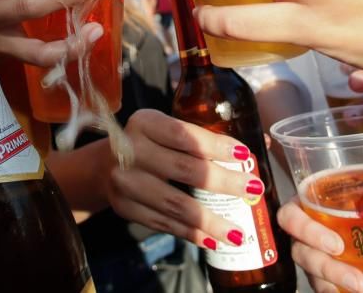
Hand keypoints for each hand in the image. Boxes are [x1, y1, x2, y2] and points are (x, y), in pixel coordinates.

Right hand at [104, 110, 266, 251]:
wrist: (102, 165)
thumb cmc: (148, 143)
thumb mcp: (165, 128)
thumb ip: (203, 136)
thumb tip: (260, 142)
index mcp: (145, 123)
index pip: (184, 135)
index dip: (216, 145)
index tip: (245, 155)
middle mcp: (131, 150)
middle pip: (185, 169)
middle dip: (225, 182)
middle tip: (253, 190)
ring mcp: (125, 182)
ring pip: (176, 204)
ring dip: (211, 221)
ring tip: (238, 232)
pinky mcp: (125, 208)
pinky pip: (164, 223)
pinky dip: (191, 234)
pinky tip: (212, 240)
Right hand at [277, 198, 362, 292]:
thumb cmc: (360, 200)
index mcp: (308, 205)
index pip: (291, 216)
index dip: (307, 231)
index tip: (337, 246)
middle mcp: (303, 232)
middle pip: (301, 251)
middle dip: (327, 266)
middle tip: (357, 279)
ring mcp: (309, 254)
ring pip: (311, 270)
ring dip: (334, 281)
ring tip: (361, 288)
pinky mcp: (318, 273)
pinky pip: (319, 284)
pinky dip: (332, 290)